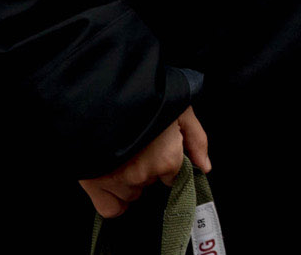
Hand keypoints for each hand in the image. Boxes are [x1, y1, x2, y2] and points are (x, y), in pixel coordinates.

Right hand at [80, 107, 208, 218]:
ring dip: (129, 180)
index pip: (172, 175)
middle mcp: (143, 175)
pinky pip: (111, 209)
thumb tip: (205, 167)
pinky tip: (112, 183)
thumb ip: (196, 140)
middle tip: (137, 146)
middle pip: (150, 183)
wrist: (101, 92)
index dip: (165, 161)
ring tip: (120, 156)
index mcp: (167, 158)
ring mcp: (118, 182)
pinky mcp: (95, 185)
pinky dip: (114, 200)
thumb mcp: (181, 109)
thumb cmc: (147, 95)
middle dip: (146, 168)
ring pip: (131, 194)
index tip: (156, 148)